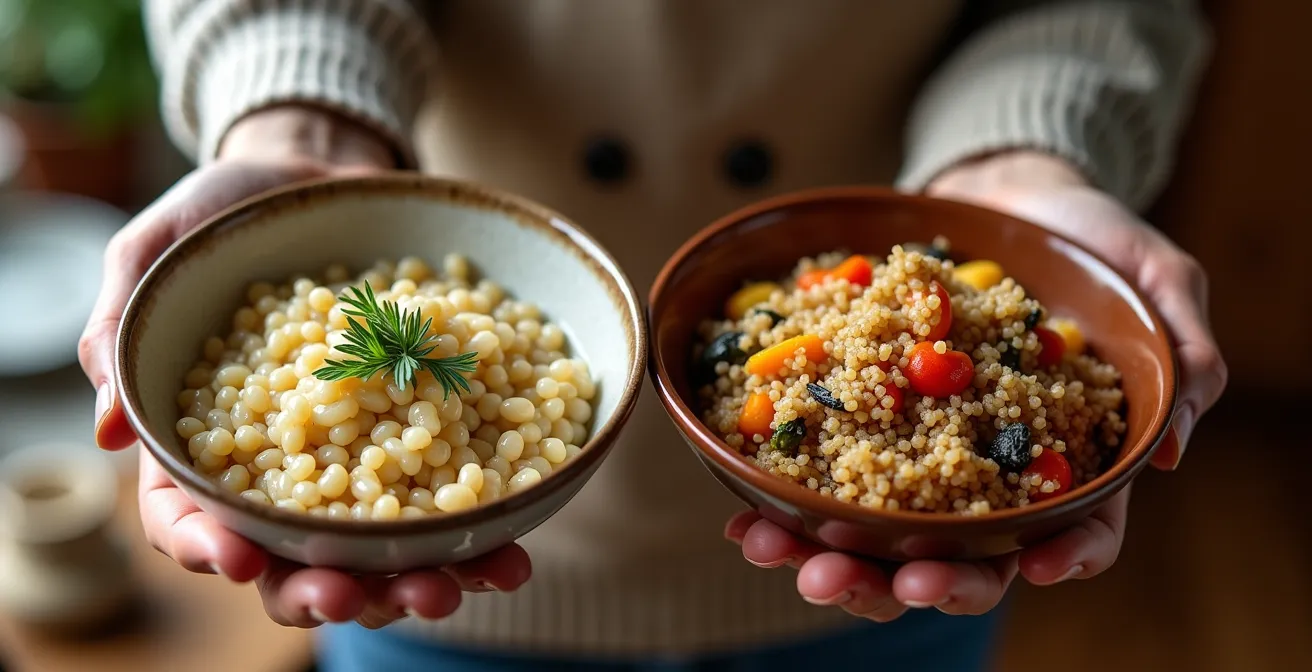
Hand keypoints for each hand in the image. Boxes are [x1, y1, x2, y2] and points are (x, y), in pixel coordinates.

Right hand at [78, 105, 532, 627]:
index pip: (188, 512)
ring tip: (445, 591)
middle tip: (350, 598)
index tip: (239, 559)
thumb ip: (122, 320)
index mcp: (205, 438)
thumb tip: (107, 430)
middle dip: (320, 587)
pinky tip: (507, 551)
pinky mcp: (421, 432)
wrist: (319, 177)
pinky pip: (448, 492)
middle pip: (289, 552)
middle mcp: (282, 464)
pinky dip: (477, 530)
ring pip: (374, 544)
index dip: (207, 544)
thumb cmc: (223, 212)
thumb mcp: (157, 246)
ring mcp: (356, 454)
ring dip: (407, 580)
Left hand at [727, 151, 1225, 619]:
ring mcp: (923, 450)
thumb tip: (1169, 450)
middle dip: (914, 580)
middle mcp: (995, 472)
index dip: (1056, 559)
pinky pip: (824, 472)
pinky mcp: (864, 419)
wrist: (1000, 193)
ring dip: (832, 556)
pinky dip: (786, 499)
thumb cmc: (1090, 237)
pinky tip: (746, 516)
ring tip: (778, 554)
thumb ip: (1183, 349)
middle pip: (964, 555)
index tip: (1027, 571)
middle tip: (869, 582)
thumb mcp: (1157, 276)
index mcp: (1074, 457)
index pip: (1079, 531)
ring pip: (881, 530)